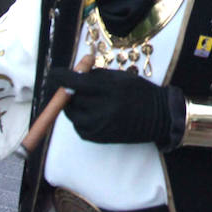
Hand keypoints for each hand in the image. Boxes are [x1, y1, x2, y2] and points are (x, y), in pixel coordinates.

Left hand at [50, 67, 182, 145]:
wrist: (159, 117)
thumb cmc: (140, 92)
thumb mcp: (120, 77)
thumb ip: (96, 75)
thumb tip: (74, 73)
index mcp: (109, 90)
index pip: (75, 83)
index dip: (61, 77)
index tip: (52, 73)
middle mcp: (103, 109)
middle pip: (71, 99)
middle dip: (69, 91)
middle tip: (74, 86)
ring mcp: (100, 126)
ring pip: (72, 114)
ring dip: (74, 105)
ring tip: (86, 100)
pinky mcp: (99, 138)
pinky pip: (79, 127)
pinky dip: (80, 119)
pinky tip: (91, 113)